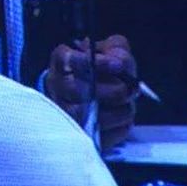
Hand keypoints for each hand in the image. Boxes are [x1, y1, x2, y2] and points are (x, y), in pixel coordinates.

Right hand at [44, 34, 137, 149]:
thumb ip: (117, 50)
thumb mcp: (108, 51)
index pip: (70, 60)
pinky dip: (120, 127)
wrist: (85, 95)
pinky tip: (121, 119)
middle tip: (129, 89)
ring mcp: (64, 113)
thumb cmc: (98, 71)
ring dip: (120, 111)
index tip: (118, 66)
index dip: (97, 63)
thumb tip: (120, 61)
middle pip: (80, 90)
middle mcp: (57, 87)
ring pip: (94, 116)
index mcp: (62, 63)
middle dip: (114, 90)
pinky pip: (103, 135)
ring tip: (126, 105)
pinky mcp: (79, 135)